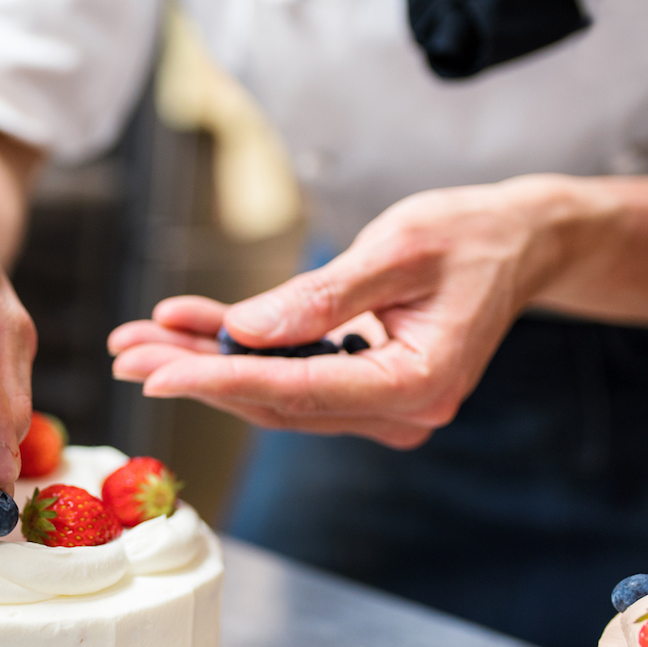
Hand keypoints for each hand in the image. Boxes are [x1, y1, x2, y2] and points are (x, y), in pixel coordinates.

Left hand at [109, 177, 570, 447]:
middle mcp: (396, 410)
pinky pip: (290, 372)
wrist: (520, 243)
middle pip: (274, 399)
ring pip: (273, 391)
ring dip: (206, 363)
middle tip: (127, 352)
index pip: (296, 391)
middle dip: (195, 373)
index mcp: (414, 384)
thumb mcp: (400, 249)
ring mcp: (378, 403)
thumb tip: (245, 332)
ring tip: (140, 339)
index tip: (155, 372)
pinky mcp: (363, 385)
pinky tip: (191, 324)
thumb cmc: (471, 236)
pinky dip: (240, 349)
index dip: (219, 381)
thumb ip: (323, 296)